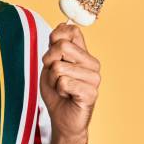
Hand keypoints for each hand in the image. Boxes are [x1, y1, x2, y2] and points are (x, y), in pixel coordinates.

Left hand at [40, 23, 100, 138]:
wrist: (62, 118)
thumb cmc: (56, 91)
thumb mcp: (50, 65)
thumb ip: (55, 46)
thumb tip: (62, 25)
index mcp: (83, 54)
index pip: (72, 30)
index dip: (55, 38)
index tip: (53, 54)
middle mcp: (92, 63)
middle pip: (62, 45)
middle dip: (49, 61)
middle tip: (54, 75)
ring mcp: (94, 78)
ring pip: (59, 67)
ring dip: (53, 80)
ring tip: (62, 88)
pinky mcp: (91, 92)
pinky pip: (63, 82)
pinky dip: (58, 90)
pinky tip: (67, 96)